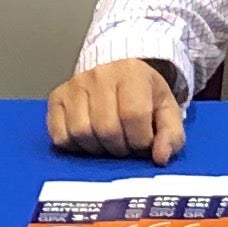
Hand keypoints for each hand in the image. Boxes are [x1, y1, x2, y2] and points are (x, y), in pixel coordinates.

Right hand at [47, 57, 185, 163]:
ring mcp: (74, 84)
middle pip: (106, 128)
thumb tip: (160, 157)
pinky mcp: (56, 97)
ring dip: (97, 148)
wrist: (117, 69)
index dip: (141, 140)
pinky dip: (75, 146)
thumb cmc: (143, 92)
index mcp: (132, 73)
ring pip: (81, 133)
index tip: (144, 143)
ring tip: (108, 142)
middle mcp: (100, 74)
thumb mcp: (166, 108)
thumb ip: (171, 134)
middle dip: (120, 147)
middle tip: (126, 144)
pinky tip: (89, 140)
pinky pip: (59, 135)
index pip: (134, 116)